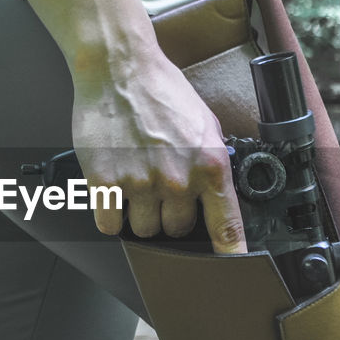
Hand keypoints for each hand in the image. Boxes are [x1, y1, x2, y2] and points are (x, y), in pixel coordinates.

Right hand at [71, 51, 247, 254]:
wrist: (119, 68)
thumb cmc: (161, 91)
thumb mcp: (205, 125)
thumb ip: (211, 164)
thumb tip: (216, 197)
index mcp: (209, 165)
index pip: (226, 226)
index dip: (231, 254)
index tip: (234, 271)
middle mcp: (178, 180)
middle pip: (178, 231)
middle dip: (170, 215)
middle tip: (160, 188)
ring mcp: (140, 184)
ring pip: (144, 231)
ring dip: (139, 215)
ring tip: (136, 183)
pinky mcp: (105, 184)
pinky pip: (110, 224)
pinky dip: (109, 214)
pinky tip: (113, 190)